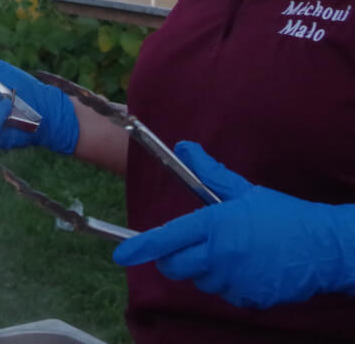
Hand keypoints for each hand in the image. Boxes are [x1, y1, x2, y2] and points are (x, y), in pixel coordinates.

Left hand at [112, 141, 354, 307]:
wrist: (325, 248)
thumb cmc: (284, 216)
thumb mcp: (244, 191)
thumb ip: (209, 173)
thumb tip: (185, 148)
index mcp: (215, 226)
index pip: (168, 238)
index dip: (141, 247)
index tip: (120, 254)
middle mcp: (221, 256)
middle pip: (175, 266)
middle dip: (172, 257)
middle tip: (186, 244)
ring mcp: (235, 281)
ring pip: (199, 280)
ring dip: (204, 269)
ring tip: (230, 252)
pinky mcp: (250, 298)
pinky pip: (224, 293)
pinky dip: (227, 283)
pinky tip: (245, 268)